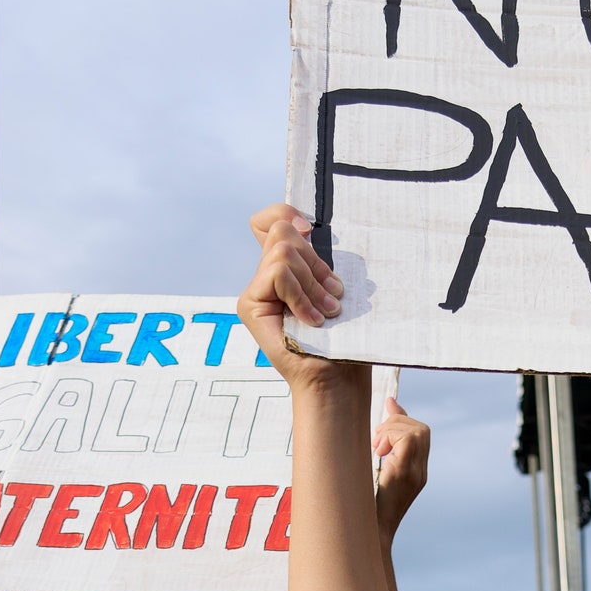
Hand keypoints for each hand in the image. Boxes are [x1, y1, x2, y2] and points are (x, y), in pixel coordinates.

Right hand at [240, 203, 354, 394]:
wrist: (335, 378)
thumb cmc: (342, 339)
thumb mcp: (335, 290)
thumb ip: (318, 260)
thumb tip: (305, 226)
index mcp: (288, 269)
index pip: (272, 220)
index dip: (287, 213)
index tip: (309, 229)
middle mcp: (266, 277)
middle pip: (283, 232)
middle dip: (315, 264)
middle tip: (332, 300)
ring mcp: (255, 290)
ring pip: (284, 253)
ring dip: (312, 284)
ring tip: (324, 314)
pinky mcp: (249, 304)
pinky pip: (278, 273)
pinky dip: (301, 295)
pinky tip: (312, 321)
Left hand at [374, 396, 431, 540]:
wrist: (369, 535)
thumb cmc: (364, 506)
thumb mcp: (373, 473)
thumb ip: (379, 451)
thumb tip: (375, 426)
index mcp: (415, 472)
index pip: (421, 433)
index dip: (403, 418)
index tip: (385, 412)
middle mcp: (420, 472)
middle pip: (422, 429)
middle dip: (398, 421)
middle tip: (377, 439)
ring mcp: (416, 474)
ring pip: (416, 431)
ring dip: (392, 430)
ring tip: (376, 447)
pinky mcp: (405, 475)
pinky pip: (407, 440)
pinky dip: (391, 437)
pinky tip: (378, 452)